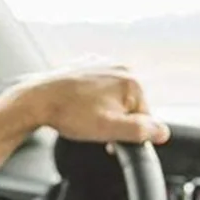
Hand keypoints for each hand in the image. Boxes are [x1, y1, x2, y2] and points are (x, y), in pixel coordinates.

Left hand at [12, 65, 169, 144]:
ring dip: (103, 109)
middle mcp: (120, 66)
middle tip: (93, 125)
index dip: (127, 132)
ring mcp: (102, 62)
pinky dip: (91, 98)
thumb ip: (142, 131)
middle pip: (129, 105)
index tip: (109, 136)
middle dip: (115, 119)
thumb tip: (163, 132)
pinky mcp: (86, 64)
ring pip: (113, 96)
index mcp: (132, 81)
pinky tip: (77, 105)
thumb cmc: (71, 114)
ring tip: (83, 116)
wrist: (37, 100)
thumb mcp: (111, 129)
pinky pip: (97, 87)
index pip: (144, 117)